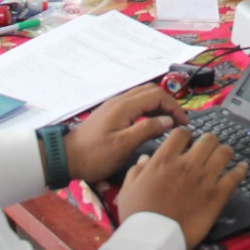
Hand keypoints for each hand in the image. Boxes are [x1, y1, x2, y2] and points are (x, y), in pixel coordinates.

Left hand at [66, 84, 187, 183]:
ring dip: (158, 106)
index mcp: (124, 106)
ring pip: (142, 96)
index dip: (174, 107)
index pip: (157, 95)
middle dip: (168, 103)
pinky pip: (135, 104)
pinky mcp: (110, 114)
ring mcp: (114, 106)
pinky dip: (148, 110)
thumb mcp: (123, 146)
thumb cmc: (94, 155)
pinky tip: (150, 125)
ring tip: (167, 124)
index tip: (183, 123)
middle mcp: (120, 101)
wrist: (66, 157)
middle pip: (151, 91)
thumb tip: (168, 121)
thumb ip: (147, 130)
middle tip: (177, 122)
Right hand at [118, 129, 247, 249]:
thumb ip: (137, 170)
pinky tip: (243, 168)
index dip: (186, 135)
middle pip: (208, 139)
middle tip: (207, 149)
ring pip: (224, 153)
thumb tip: (145, 159)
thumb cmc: (137, 217)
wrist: (152, 240)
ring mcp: (204, 179)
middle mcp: (186, 165)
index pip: (182, 133)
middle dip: (208, 141)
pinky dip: (241, 170)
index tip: (187, 142)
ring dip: (224, 152)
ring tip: (224, 155)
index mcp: (164, 160)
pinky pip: (235, 177)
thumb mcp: (128, 190)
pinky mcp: (217, 196)